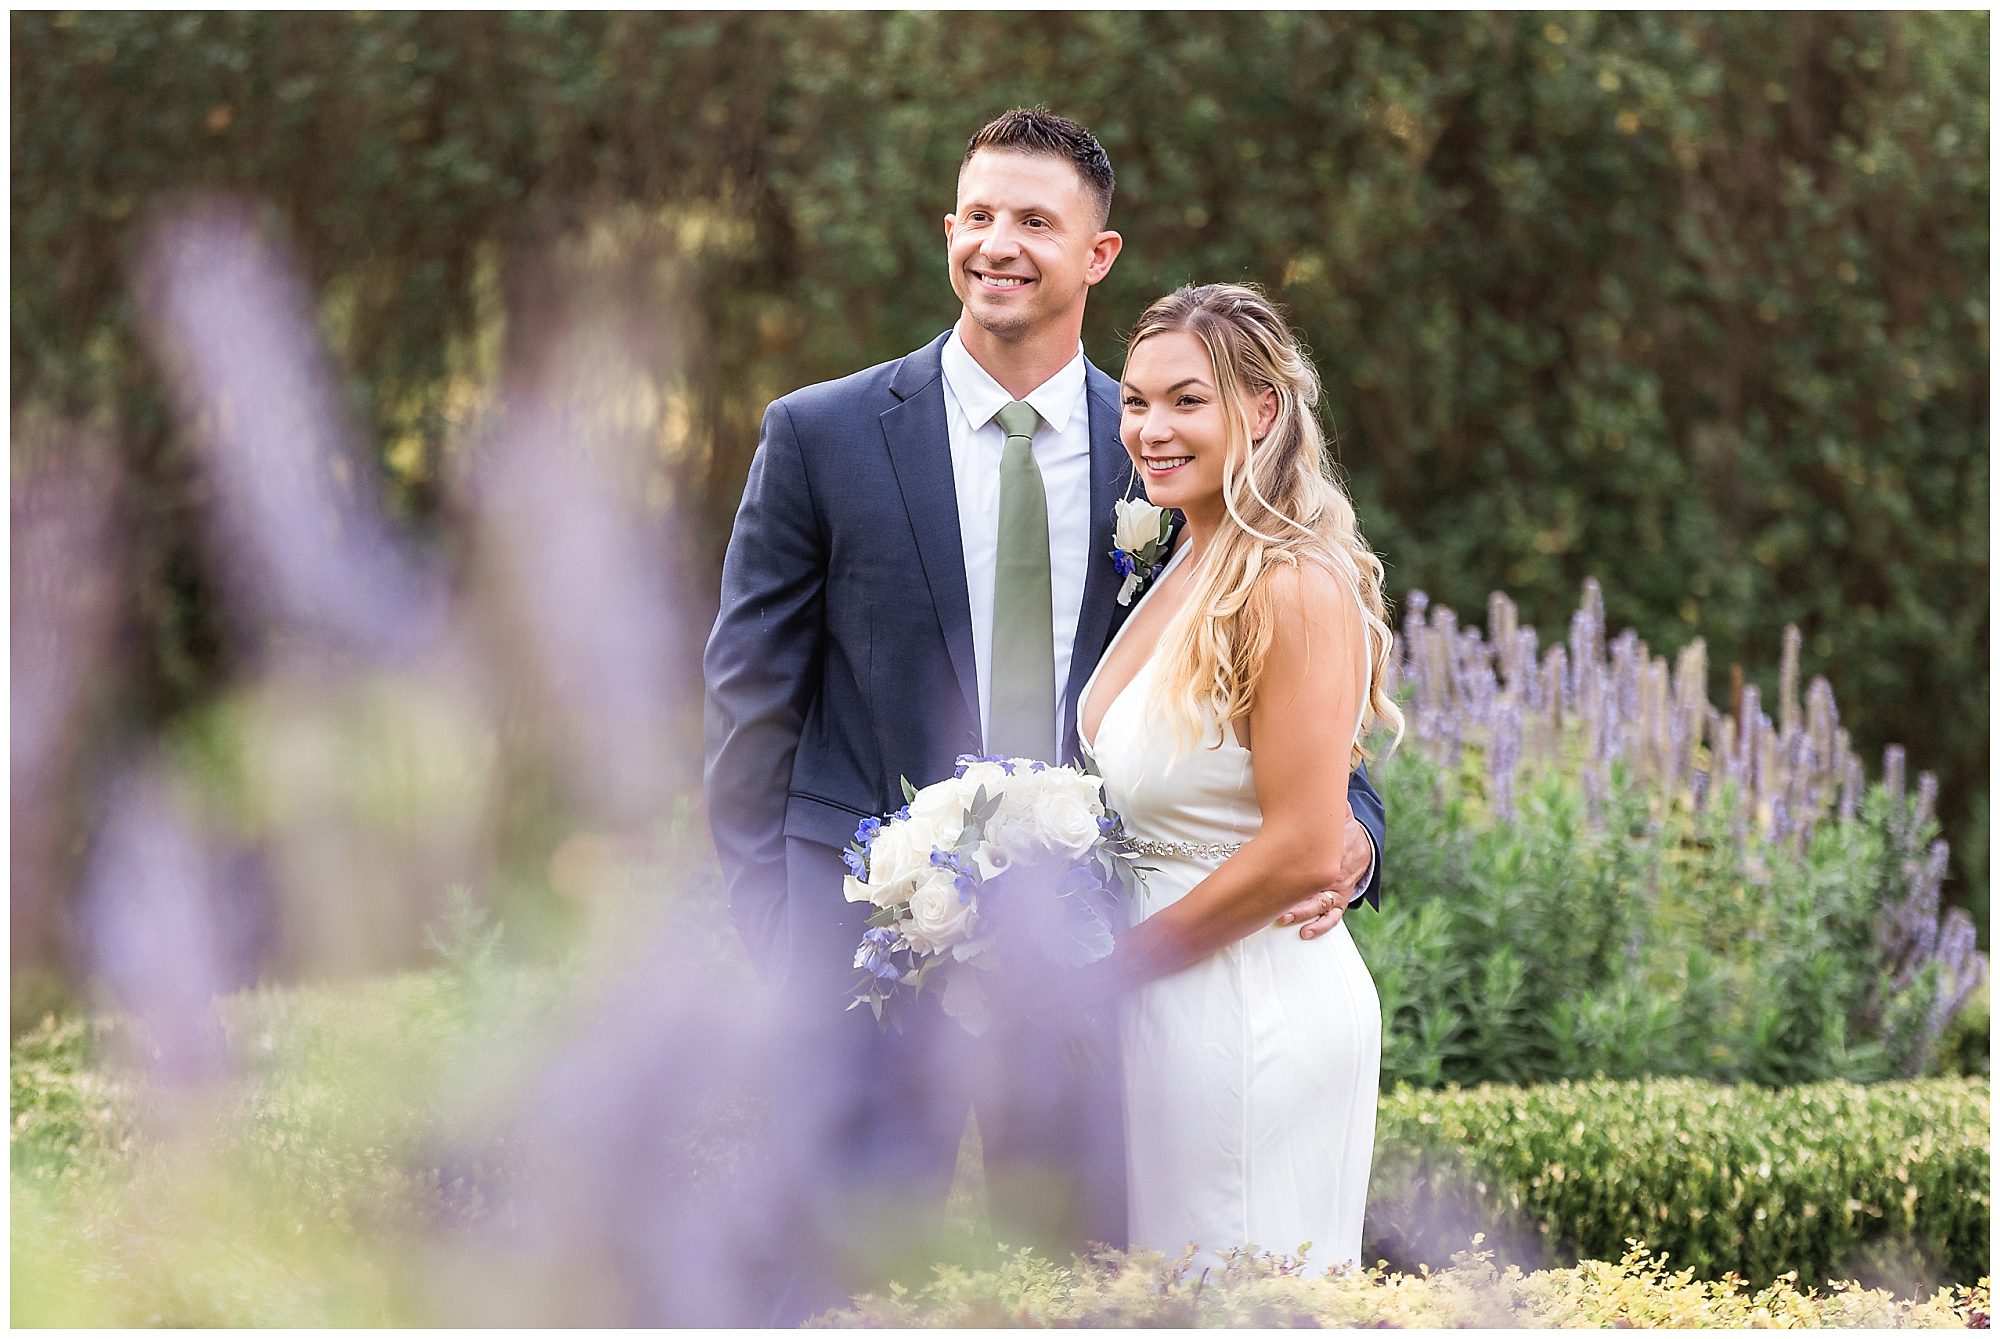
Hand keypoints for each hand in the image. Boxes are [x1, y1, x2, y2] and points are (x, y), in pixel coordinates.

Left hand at [1274, 816, 1369, 939]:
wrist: (1363, 842)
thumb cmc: (1339, 827)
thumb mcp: (1335, 813)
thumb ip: (1325, 806)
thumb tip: (1317, 786)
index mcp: (1331, 853)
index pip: (1314, 860)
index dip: (1296, 868)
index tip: (1278, 871)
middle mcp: (1333, 873)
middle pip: (1314, 886)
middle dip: (1295, 895)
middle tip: (1276, 900)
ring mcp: (1337, 889)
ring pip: (1321, 904)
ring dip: (1303, 913)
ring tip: (1284, 919)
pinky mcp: (1340, 899)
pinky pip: (1333, 916)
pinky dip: (1321, 926)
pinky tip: (1305, 933)